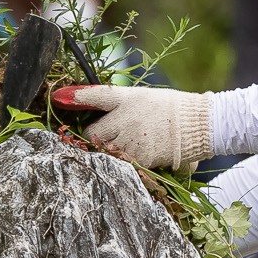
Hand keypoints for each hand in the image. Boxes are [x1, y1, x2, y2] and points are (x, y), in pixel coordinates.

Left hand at [58, 85, 212, 170]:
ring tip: (122, 146)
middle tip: (104, 135)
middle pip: (92, 131)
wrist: (198, 124)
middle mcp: (124, 118)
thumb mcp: (140, 97)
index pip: (95, 96)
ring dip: (105, 150)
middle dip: (93, 134)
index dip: (74, 98)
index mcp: (126, 99)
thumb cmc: (170, 108)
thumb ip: (113, 101)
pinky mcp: (139, 157)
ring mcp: (130, 139)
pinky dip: (120, 161)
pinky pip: (119, 161)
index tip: (58, 98)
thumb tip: (82, 100)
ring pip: (103, 149)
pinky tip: (133, 154)